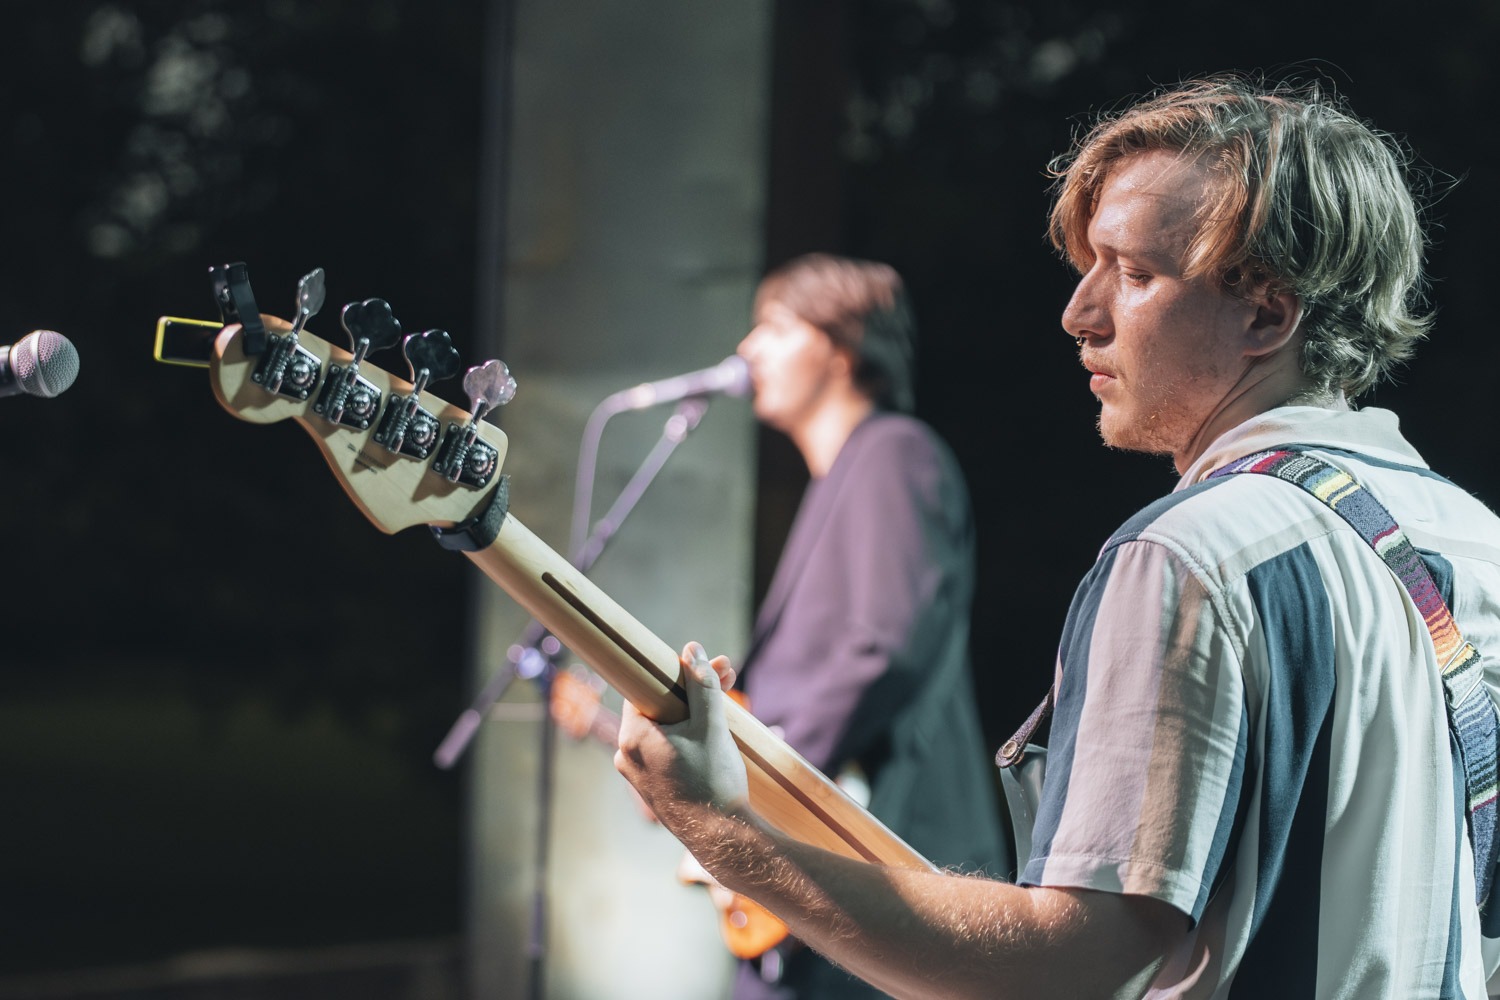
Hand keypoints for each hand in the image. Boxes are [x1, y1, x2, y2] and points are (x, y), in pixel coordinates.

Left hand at [614, 641, 747, 830]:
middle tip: (728, 679)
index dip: (674, 676)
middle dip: (693, 694)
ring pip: (665, 733)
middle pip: (659, 709)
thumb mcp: (711, 724)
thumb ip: (701, 684)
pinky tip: (714, 740)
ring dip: (693, 717)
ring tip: (726, 710)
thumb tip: (692, 650)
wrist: (723, 838)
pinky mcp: (654, 792)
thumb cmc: (714, 779)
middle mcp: (626, 757)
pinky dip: (688, 743)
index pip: (645, 689)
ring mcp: (639, 778)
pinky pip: (667, 755)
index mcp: (631, 736)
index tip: (699, 671)